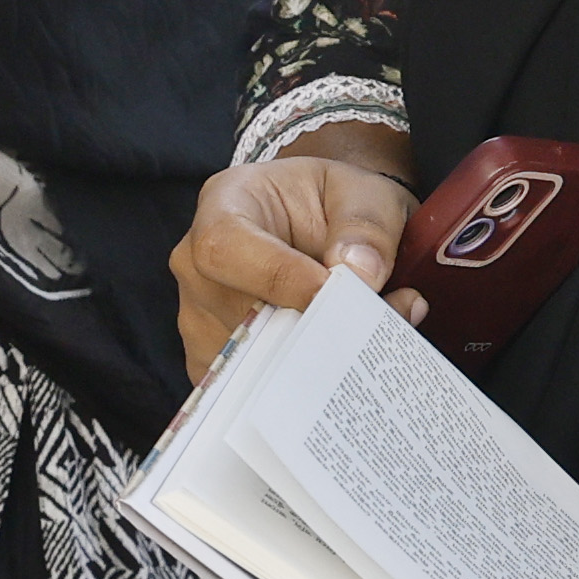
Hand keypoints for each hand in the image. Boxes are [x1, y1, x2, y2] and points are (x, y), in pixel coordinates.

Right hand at [171, 148, 418, 378]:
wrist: (327, 226)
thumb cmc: (334, 202)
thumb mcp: (363, 191)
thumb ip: (365, 224)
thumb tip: (360, 273)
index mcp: (222, 207)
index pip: (224, 248)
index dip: (276, 277)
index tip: (331, 291)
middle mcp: (198, 269)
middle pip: (239, 316)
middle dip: (313, 327)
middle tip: (380, 318)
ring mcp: (203, 322)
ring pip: (254, 360)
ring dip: (320, 356)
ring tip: (377, 328)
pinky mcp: (220, 364)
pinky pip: (259, 387)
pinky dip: (309, 380)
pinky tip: (348, 353)